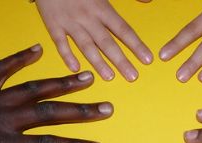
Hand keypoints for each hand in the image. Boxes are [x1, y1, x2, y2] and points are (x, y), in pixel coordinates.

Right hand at [35, 0, 152, 81]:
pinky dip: (67, 56)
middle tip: (133, 76)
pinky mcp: (53, 24)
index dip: (136, 45)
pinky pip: (60, 43)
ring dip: (98, 63)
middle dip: (121, 61)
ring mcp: (70, 22)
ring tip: (110, 76)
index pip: (123, 30)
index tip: (147, 59)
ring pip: (86, 46)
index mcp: (102, 7)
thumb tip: (148, 0)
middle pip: (107, 43)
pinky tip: (76, 68)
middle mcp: (88, 17)